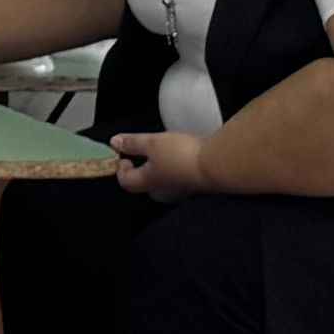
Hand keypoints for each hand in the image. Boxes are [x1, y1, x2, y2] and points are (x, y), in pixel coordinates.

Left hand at [107, 129, 223, 200]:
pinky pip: (182, 179)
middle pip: (146, 186)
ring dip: (161, 171)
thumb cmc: (181, 155)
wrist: (219, 165)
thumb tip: (114, 143)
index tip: (122, 155)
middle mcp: (164, 190)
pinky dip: (178, 170)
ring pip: (165, 183)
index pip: (126, 182)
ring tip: (164, 154)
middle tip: (142, 157)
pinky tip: (184, 158)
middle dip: (140, 173)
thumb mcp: (152, 143)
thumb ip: (133, 143)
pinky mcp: (198, 186)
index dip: (120, 169)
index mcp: (149, 181)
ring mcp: (182, 190)